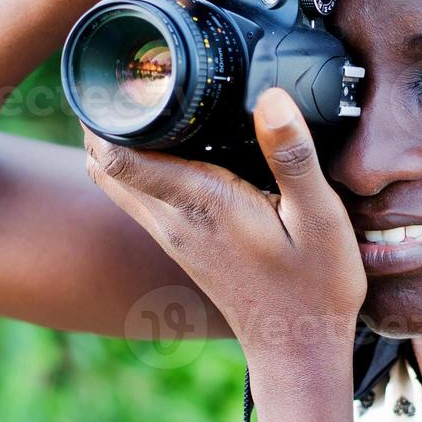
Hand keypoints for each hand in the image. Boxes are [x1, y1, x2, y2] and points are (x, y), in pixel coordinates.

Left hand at [84, 88, 365, 370]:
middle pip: (102, 162)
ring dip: (110, 141)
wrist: (298, 350)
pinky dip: (130, 164)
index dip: (105, 111)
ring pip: (113, 181)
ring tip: (136, 98)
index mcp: (200, 204)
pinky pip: (135, 195)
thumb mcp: (320, 216)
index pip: (118, 156)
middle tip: (124, 73)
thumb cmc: (314, 286)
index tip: (118, 71)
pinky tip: (161, 144)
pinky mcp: (179, 245)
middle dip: (101, 117)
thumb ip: (292, 156)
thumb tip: (270, 97)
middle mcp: (172, 220)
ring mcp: (171, 235)